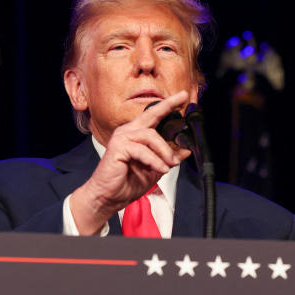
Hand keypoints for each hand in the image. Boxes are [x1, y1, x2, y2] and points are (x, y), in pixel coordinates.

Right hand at [69, 91, 192, 234]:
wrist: (108, 197)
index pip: (154, 116)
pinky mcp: (118, 148)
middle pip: (151, 114)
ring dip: (164, 151)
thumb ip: (168, 158)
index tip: (183, 97)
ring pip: (150, 136)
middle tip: (182, 100)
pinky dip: (154, 161)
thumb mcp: (155, 169)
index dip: (168, 105)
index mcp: (136, 135)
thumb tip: (186, 150)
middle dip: (168, 105)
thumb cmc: (126, 183)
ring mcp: (122, 138)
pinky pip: (142, 150)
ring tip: (171, 164)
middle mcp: (128, 132)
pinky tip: (161, 169)